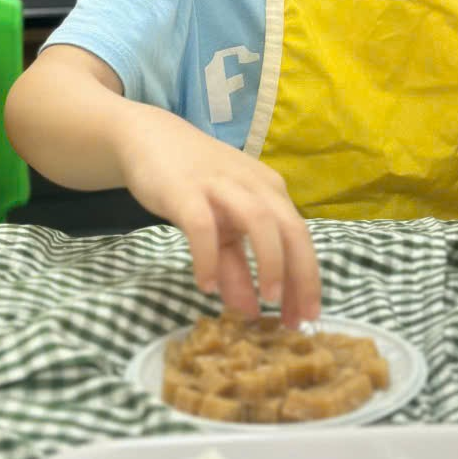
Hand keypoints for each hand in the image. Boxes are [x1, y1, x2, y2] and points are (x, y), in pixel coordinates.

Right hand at [115, 107, 320, 328]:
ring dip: (268, 263)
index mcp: (269, 191)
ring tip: (264, 304)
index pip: (300, 237)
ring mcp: (221, 185)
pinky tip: (206, 286)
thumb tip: (250, 311)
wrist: (150, 138)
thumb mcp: (220, 225)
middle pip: (290, 229)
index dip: (307, 280)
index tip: (307, 320)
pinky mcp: (186, 190)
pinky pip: (203, 226)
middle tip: (295, 320)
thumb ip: (235, 265)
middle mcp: (254, 185)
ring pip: (259, 222)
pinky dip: (209, 258)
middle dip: (299, 276)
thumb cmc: (194, 183)